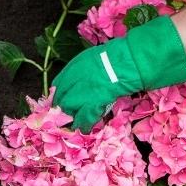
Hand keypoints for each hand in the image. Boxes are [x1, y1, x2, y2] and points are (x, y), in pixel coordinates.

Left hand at [53, 16, 185, 130]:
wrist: (127, 62)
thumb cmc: (115, 57)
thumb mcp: (93, 58)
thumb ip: (82, 69)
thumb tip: (79, 79)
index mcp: (74, 67)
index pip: (58, 84)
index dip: (59, 95)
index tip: (60, 100)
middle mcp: (74, 80)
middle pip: (61, 98)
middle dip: (62, 107)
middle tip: (64, 114)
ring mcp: (82, 92)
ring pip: (69, 109)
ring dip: (71, 117)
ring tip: (74, 123)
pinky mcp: (93, 102)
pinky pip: (84, 117)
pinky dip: (84, 124)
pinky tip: (85, 127)